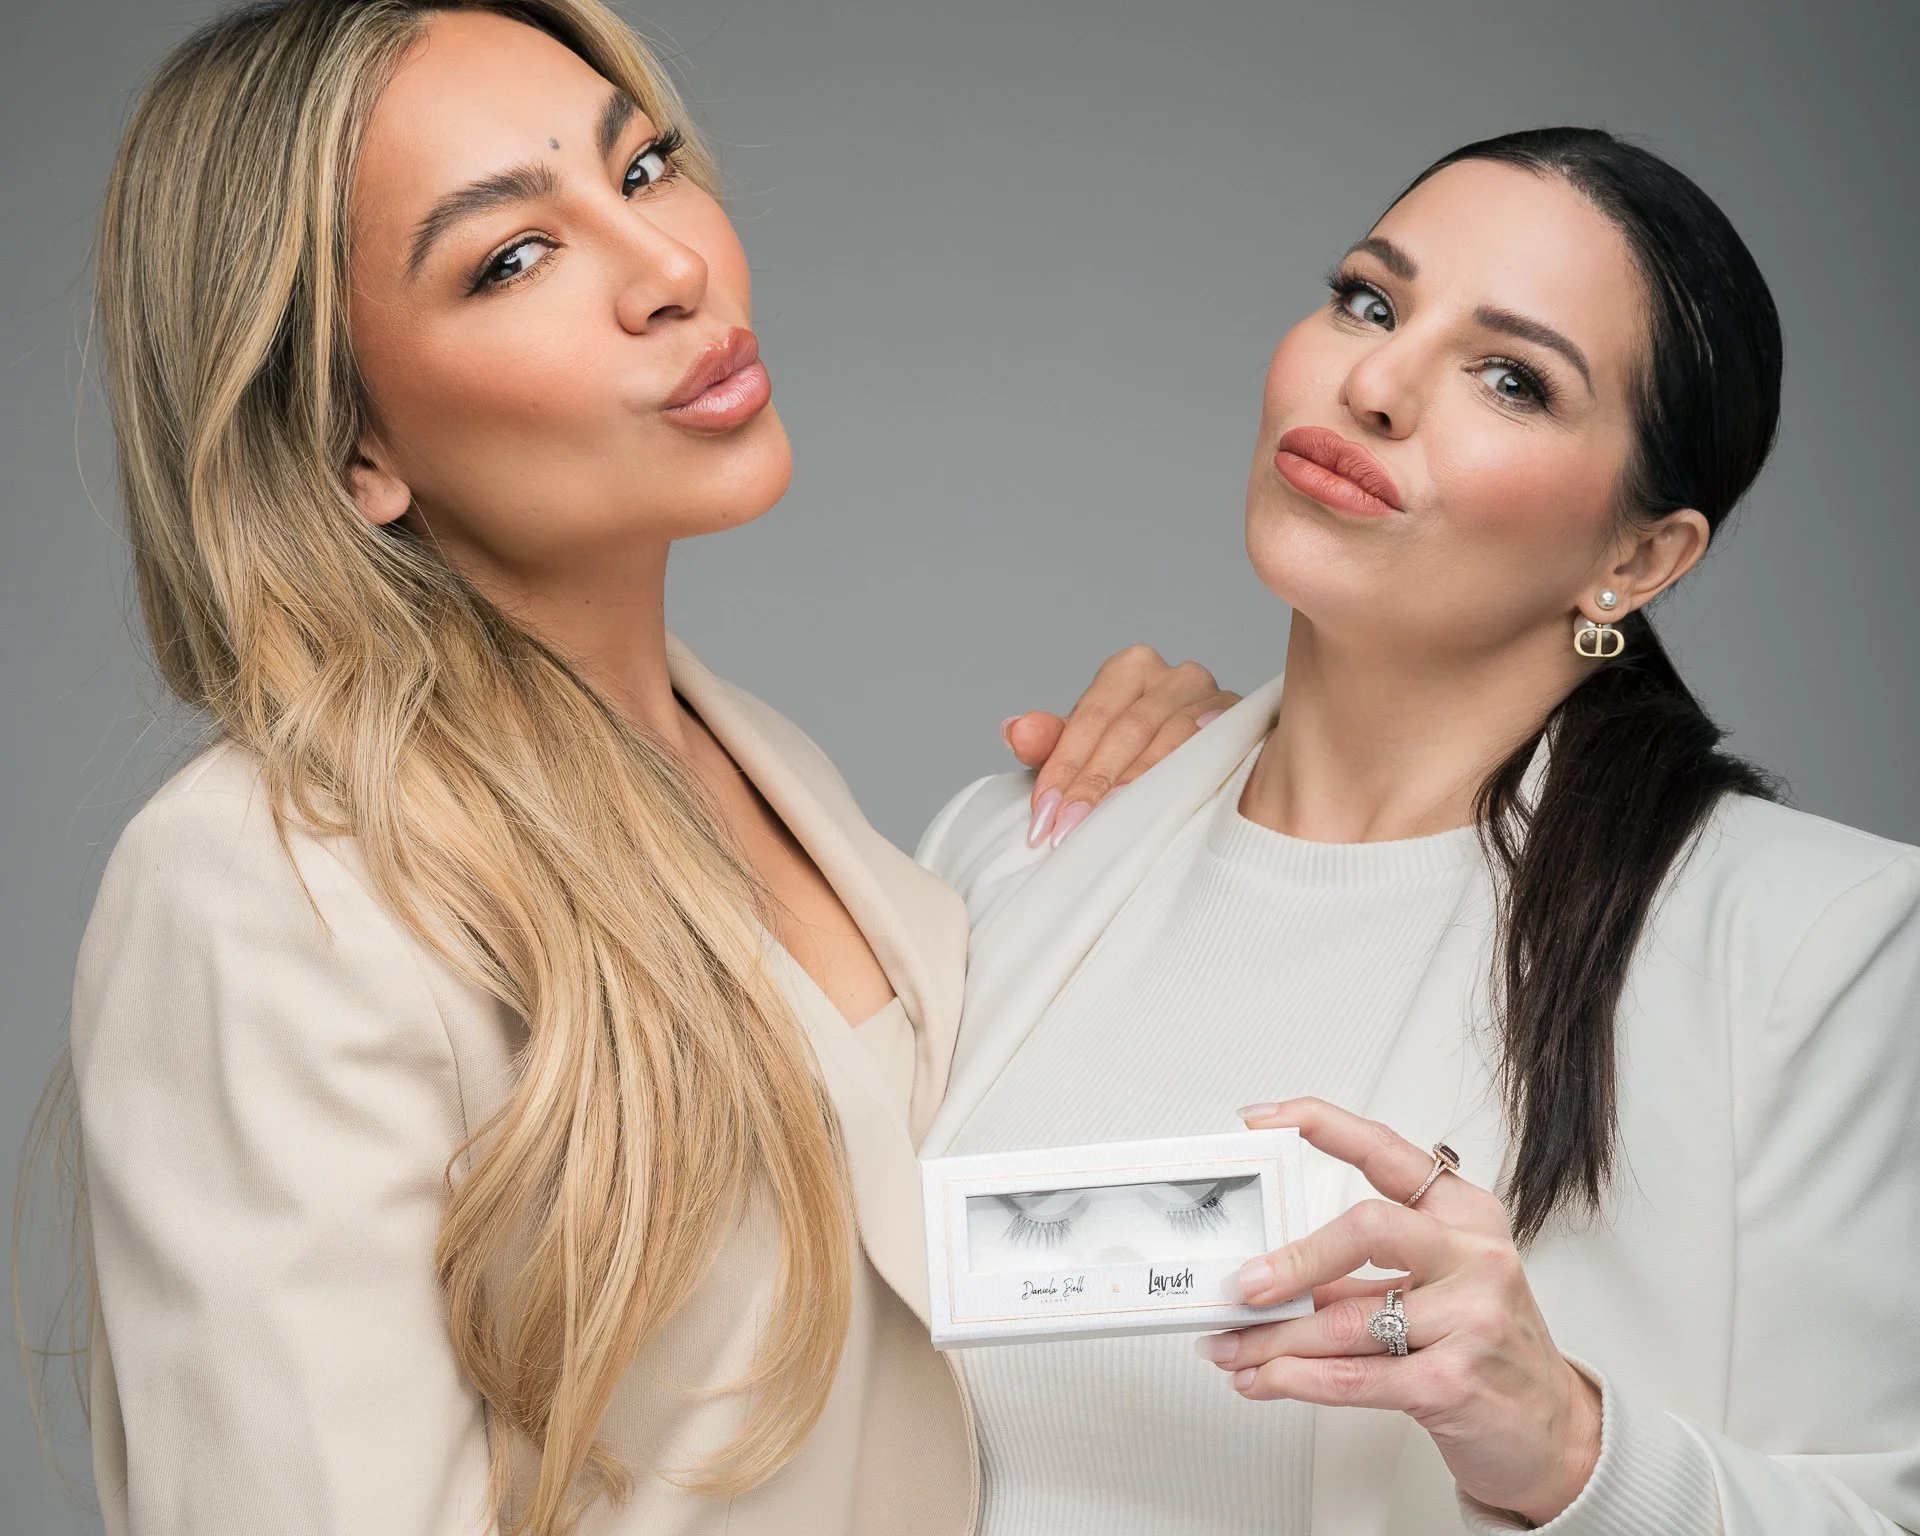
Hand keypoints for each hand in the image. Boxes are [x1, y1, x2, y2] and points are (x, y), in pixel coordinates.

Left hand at [1003, 645, 1237, 846]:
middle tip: (1067, 830)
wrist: (1196, 766)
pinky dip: (1190, 772)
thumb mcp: (1085, 748)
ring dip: (1138, 783)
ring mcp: (1214, 695)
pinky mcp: (1244, 723)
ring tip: (1109, 822)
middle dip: (1094, 784)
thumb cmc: (1128, 753)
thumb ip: (1050, 742)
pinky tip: (1171, 797)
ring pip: (1172, 738)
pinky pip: (1215, 747)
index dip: (1064, 768)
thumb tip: (1014, 732)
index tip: (1043, 816)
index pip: (1090, 718)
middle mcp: (1175, 674)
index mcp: (1130, 669)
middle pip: (1128, 730)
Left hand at [1203, 1099, 1601, 1526]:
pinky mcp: (1454, 1382)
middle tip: (1243, 1284)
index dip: (1319, 1125)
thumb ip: (1360, 1270)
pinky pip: (1355, 1378)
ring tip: (1233, 1346)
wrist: (1550, 1431)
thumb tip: (1267, 1270)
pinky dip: (1296, 1379)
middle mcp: (1474, 1255)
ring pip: (1347, 1319)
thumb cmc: (1486, 1347)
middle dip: (1292, 1258)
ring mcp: (1471, 1318)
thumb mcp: (1437, 1286)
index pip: (1385, 1149)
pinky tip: (1265, 1378)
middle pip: (1367, 1227)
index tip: (1260, 1122)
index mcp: (1465, 1214)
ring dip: (1274, 1338)